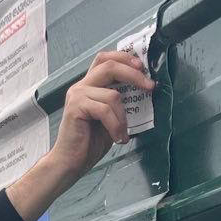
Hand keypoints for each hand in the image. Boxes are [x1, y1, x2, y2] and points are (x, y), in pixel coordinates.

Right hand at [7, 49, 153, 220]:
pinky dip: (116, 125)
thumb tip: (144, 89)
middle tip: (150, 87)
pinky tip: (118, 137)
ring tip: (123, 133)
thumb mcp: (112, 117)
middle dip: (133, 74)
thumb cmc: (90, 142)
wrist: (70, 162)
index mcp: (89, 85)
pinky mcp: (75, 108)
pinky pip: (105, 110)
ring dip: (123, 116)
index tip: (142, 66)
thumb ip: (120, 101)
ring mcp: (77, 96)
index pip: (105, 59)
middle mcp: (81, 86)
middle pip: (109, 66)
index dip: (124, 57)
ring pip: (112, 94)